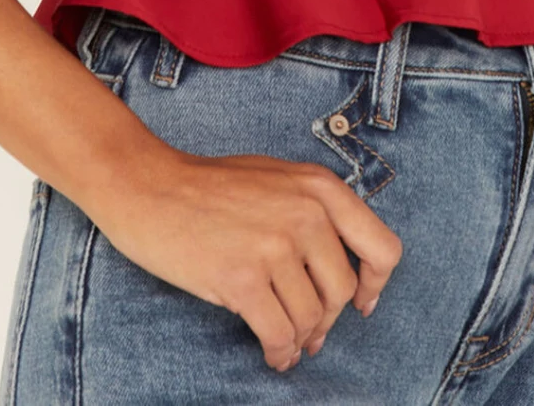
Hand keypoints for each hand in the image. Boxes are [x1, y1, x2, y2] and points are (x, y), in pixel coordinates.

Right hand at [94, 144, 403, 371]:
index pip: (382, 247)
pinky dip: (279, 353)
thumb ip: (315, 212)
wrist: (150, 186)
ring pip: (311, 318)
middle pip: (343, 292)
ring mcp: (275, 245)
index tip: (361, 303)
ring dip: (300, 339)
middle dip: (327, 319)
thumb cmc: (210, 186)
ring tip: (286, 342)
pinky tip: (272, 353)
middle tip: (310, 332)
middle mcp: (306, 213)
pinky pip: (280, 335)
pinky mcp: (243, 278)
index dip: (374, 284)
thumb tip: (346, 272)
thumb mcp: (278, 180)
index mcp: (320, 188)